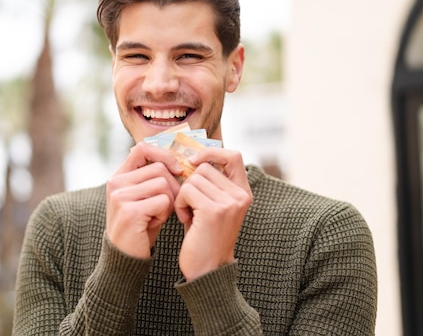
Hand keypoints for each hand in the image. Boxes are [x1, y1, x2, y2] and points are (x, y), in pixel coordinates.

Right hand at [106, 142, 182, 258]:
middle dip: (173, 186)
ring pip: (163, 184)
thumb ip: (153, 178)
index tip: (177, 169)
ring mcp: (120, 196)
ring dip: (168, 202)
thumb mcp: (144, 197)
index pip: (142, 148)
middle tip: (169, 205)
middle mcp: (116, 183)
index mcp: (119, 176)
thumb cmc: (141, 225)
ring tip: (157, 215)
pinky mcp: (130, 211)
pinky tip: (153, 223)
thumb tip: (180, 162)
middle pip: (159, 169)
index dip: (163, 155)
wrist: (125, 257)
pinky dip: (165, 213)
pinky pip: (163, 201)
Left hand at [174, 148, 252, 280]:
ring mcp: (230, 202)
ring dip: (183, 195)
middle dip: (190, 183)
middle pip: (205, 167)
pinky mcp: (215, 210)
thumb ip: (209, 183)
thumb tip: (192, 155)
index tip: (194, 160)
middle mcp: (241, 195)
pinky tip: (186, 220)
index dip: (212, 152)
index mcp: (243, 191)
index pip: (233, 155)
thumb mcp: (212, 205)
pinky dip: (180, 204)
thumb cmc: (204, 236)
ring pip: (193, 179)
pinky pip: (187, 191)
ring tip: (189, 215)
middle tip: (190, 205)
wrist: (207, 271)